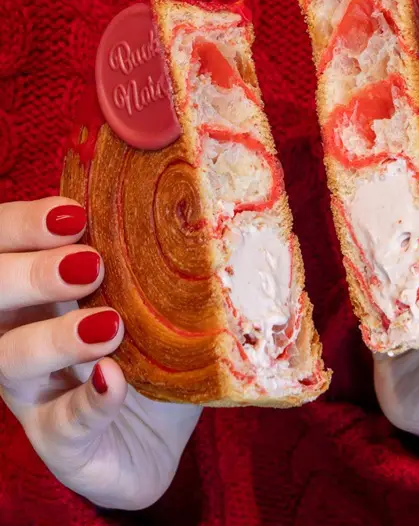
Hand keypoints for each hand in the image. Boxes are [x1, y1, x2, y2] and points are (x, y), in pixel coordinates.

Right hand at [0, 197, 200, 509]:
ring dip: (56, 338)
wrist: (160, 430)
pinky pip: (62, 425)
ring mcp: (34, 394)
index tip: (72, 213)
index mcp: (36, 289)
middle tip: (89, 264)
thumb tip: (185, 190)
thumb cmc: (149, 346)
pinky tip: (113, 379)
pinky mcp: (60, 443)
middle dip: (30, 274)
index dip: (21, 225)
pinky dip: (89, 401)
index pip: (2, 246)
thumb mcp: (148, 291)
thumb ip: (146, 253)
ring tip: (109, 325)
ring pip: (11, 361)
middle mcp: (20, 335)